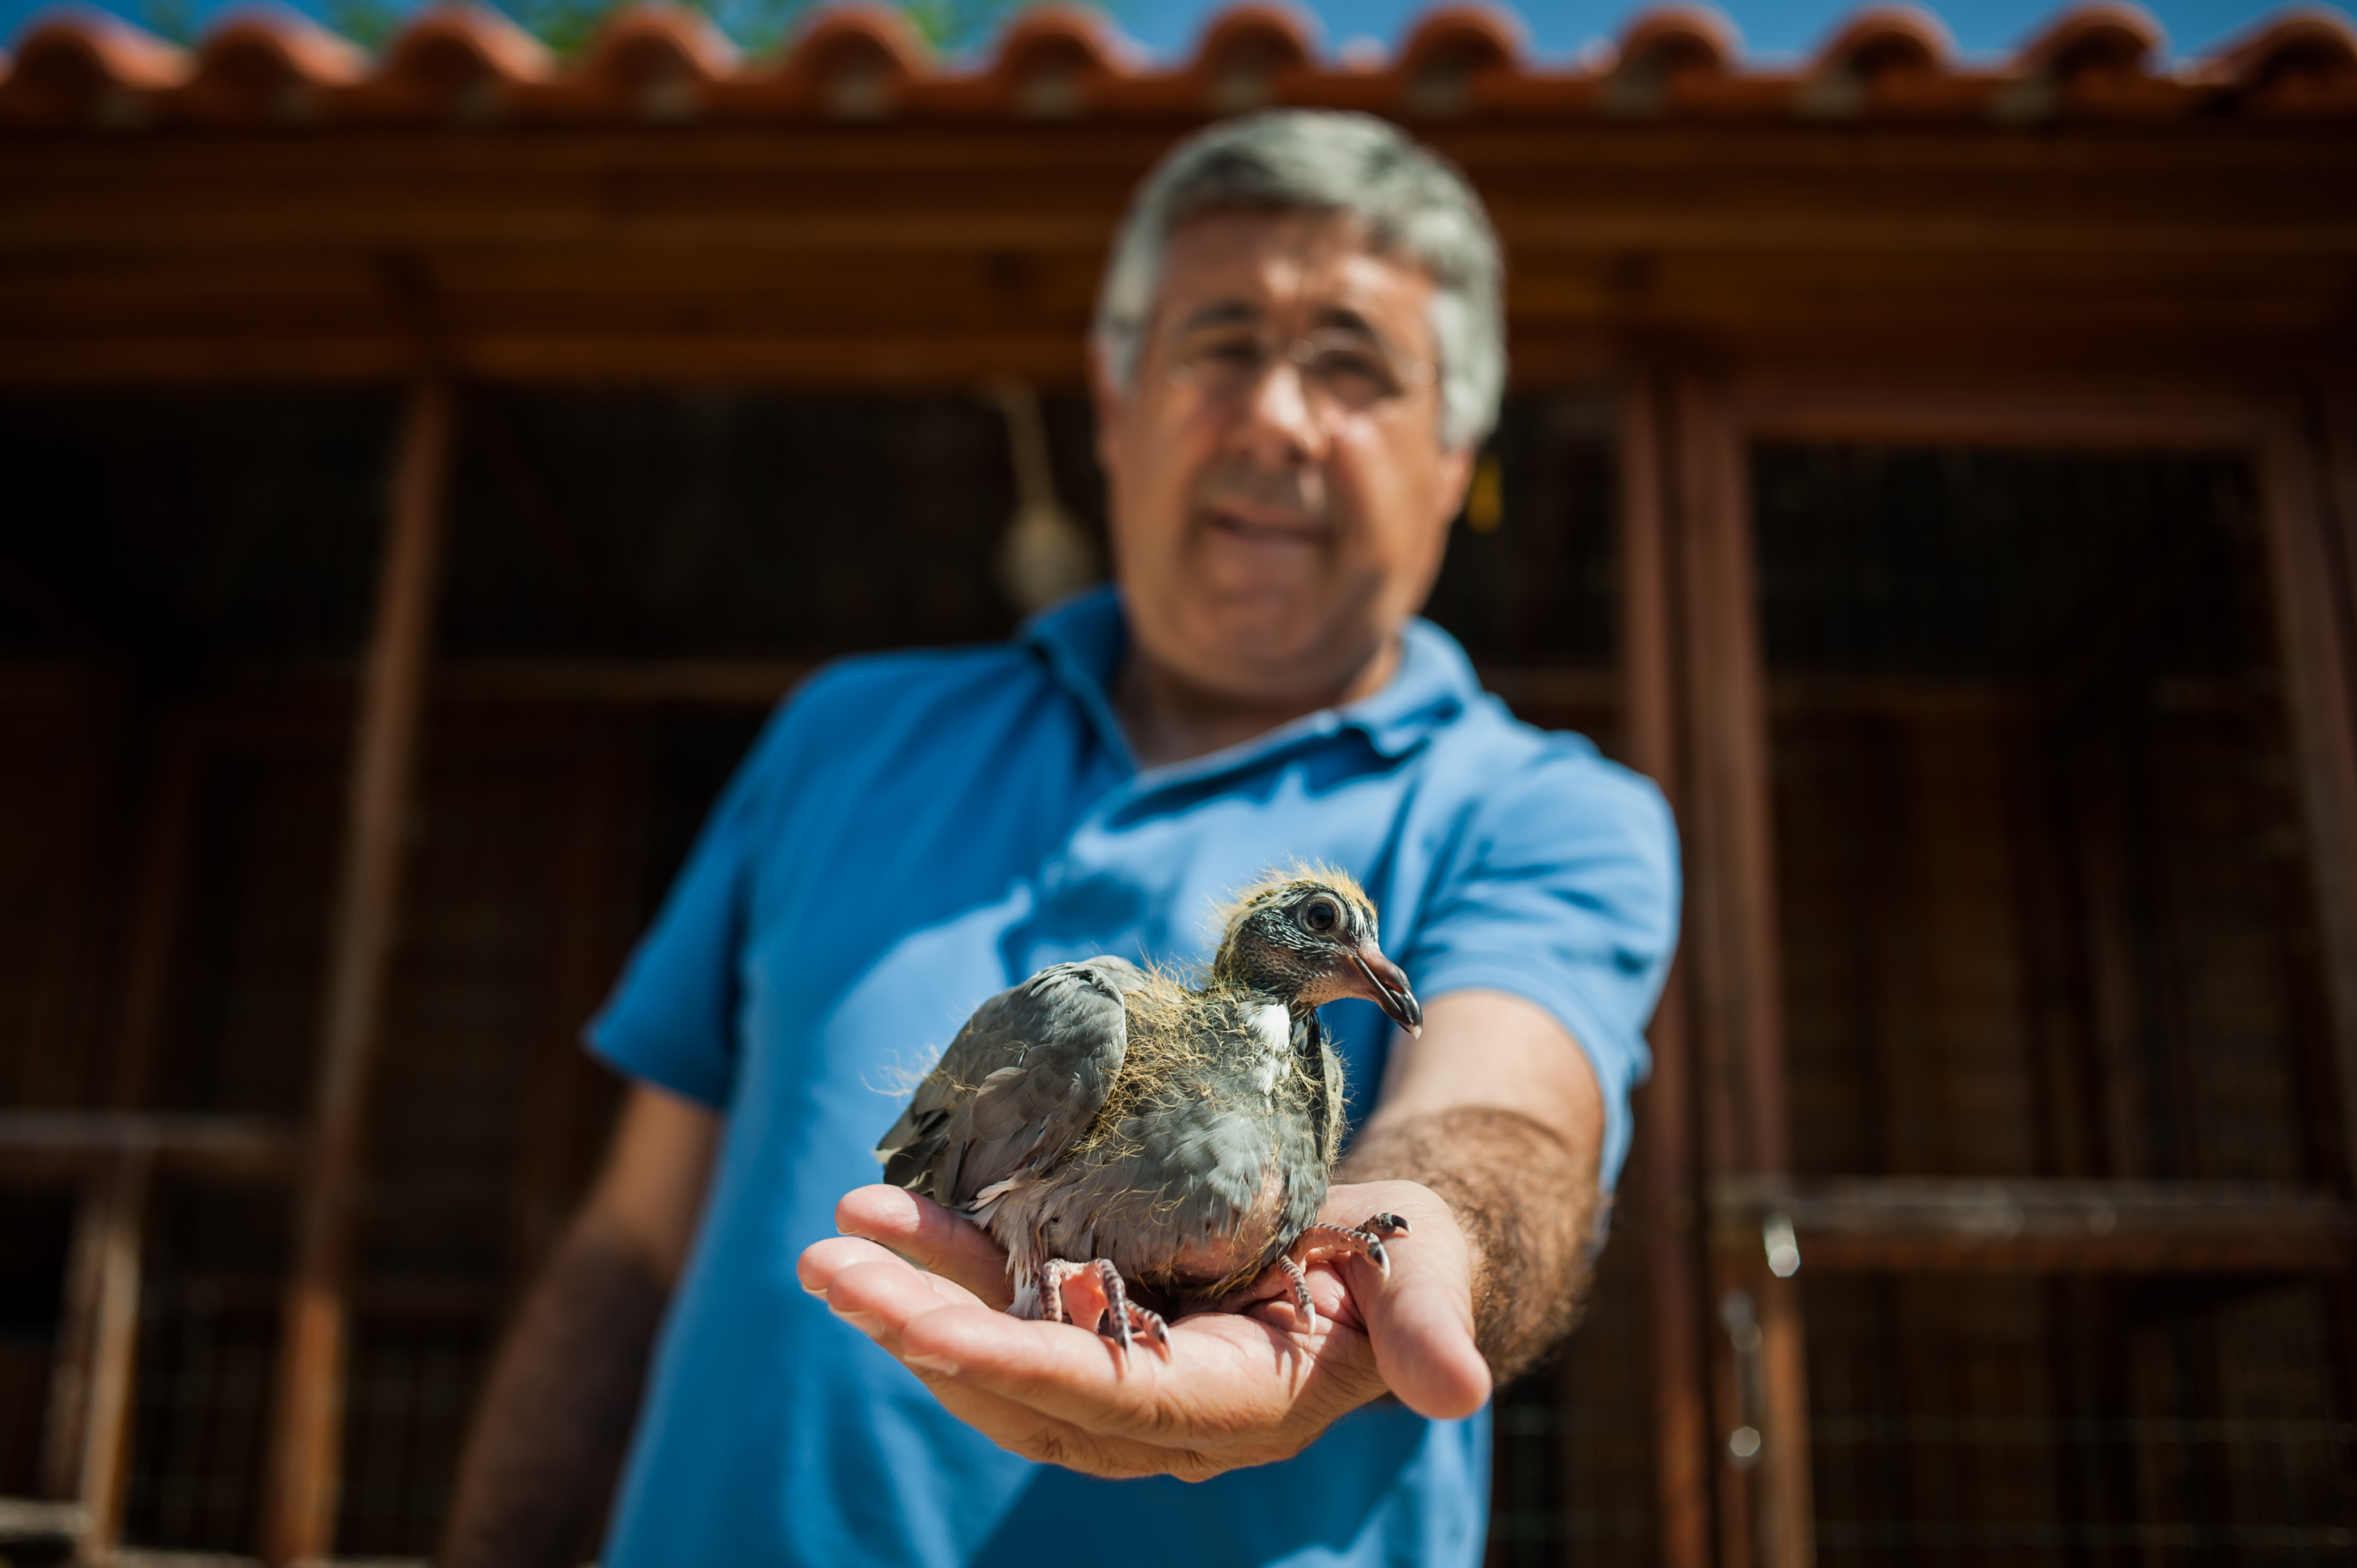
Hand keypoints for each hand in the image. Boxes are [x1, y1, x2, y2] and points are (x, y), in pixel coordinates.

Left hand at [796, 1180, 1491, 1479]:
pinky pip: (1010, 1318)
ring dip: (910, 1299)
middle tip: (831, 1262)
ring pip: (998, 1356)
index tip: (920, 1331)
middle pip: (1021, 1383)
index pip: (1106, 1396)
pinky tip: (888, 1234)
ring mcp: (1126, 1377)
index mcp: (1237, 1404)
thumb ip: (1428, 1329)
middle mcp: (1163, 1413)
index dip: (1012, 1367)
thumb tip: (1458, 1391)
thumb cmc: (1411, 1254)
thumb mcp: (1429, 1276)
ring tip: (833, 1241)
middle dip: (919, 1325)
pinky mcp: (1106, 1331)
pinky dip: (947, 1277)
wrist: (1391, 1249)